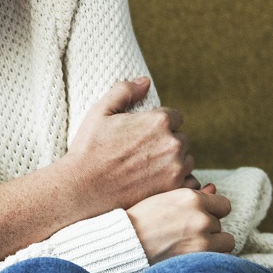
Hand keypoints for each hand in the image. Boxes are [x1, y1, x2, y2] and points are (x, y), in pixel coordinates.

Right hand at [64, 78, 193, 211]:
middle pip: (182, 138)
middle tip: (141, 152)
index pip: (175, 117)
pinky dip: (176, 182)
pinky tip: (154, 182)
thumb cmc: (90, 148)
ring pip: (186, 160)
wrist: (84, 186)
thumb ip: (124, 91)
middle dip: (166, 143)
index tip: (143, 134)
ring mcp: (176, 169)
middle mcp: (172, 143)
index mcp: (158, 121)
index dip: (158, 124)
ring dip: (172, 162)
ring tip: (145, 168)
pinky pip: (188, 182)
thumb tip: (145, 82)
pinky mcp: (174, 190)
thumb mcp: (100, 111)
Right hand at [127, 184, 234, 262]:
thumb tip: (214, 188)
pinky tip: (194, 256)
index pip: (223, 204)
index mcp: (190, 197)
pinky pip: (222, 258)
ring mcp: (203, 238)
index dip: (212, 211)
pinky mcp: (201, 258)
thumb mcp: (163, 198)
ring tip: (191, 244)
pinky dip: (212, 258)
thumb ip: (191, 194)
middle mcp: (200, 216)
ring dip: (214, 243)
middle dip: (207, 228)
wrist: (125, 243)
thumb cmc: (140, 219)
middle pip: (220, 223)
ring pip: (226, 241)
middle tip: (184, 232)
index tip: (198, 217)